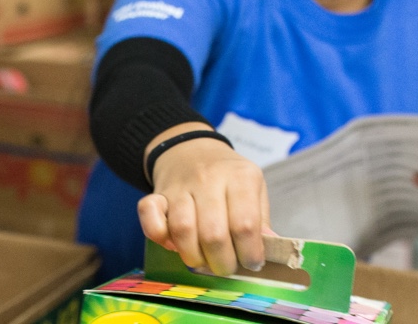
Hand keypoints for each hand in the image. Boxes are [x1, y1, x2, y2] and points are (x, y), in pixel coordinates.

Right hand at [139, 123, 270, 276]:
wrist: (191, 148)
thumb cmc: (228, 176)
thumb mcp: (254, 187)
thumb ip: (261, 217)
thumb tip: (269, 247)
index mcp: (240, 177)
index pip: (245, 225)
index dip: (250, 253)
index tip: (252, 263)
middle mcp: (208, 178)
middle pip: (213, 234)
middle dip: (222, 263)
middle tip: (226, 267)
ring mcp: (180, 186)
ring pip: (182, 230)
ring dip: (193, 256)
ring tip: (203, 260)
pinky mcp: (156, 193)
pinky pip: (148, 215)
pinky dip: (158, 235)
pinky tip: (172, 243)